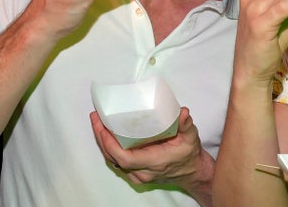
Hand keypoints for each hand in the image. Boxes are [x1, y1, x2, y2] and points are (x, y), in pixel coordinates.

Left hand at [90, 108, 212, 188]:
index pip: (125, 158)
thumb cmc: (189, 154)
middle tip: (96, 118)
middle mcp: (143, 172)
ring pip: (113, 162)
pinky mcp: (136, 173)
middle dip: (101, 138)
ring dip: (103, 143)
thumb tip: (182, 112)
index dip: (111, 145)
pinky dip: (109, 149)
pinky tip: (106, 135)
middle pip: (114, 159)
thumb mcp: (191, 137)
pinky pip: (117, 163)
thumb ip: (186, 124)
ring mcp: (138, 175)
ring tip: (98, 123)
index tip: (104, 128)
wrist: (191, 172)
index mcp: (155, 162)